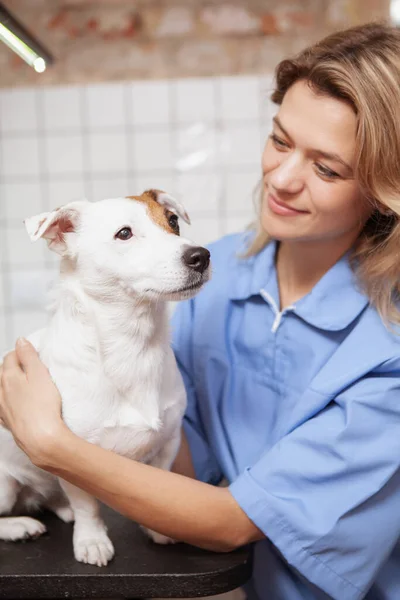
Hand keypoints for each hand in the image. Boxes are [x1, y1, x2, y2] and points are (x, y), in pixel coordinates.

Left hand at [0, 338, 64, 465]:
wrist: (40, 438)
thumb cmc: (43, 406)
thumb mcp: (40, 374)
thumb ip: (29, 356)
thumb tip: (20, 341)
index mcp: (8, 377)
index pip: (10, 357)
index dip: (21, 353)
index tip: (31, 354)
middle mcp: (0, 391)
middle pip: (1, 372)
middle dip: (11, 367)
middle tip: (27, 367)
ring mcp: (1, 408)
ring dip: (7, 384)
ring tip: (20, 383)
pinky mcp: (6, 421)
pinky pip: (0, 406)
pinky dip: (4, 400)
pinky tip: (12, 403)